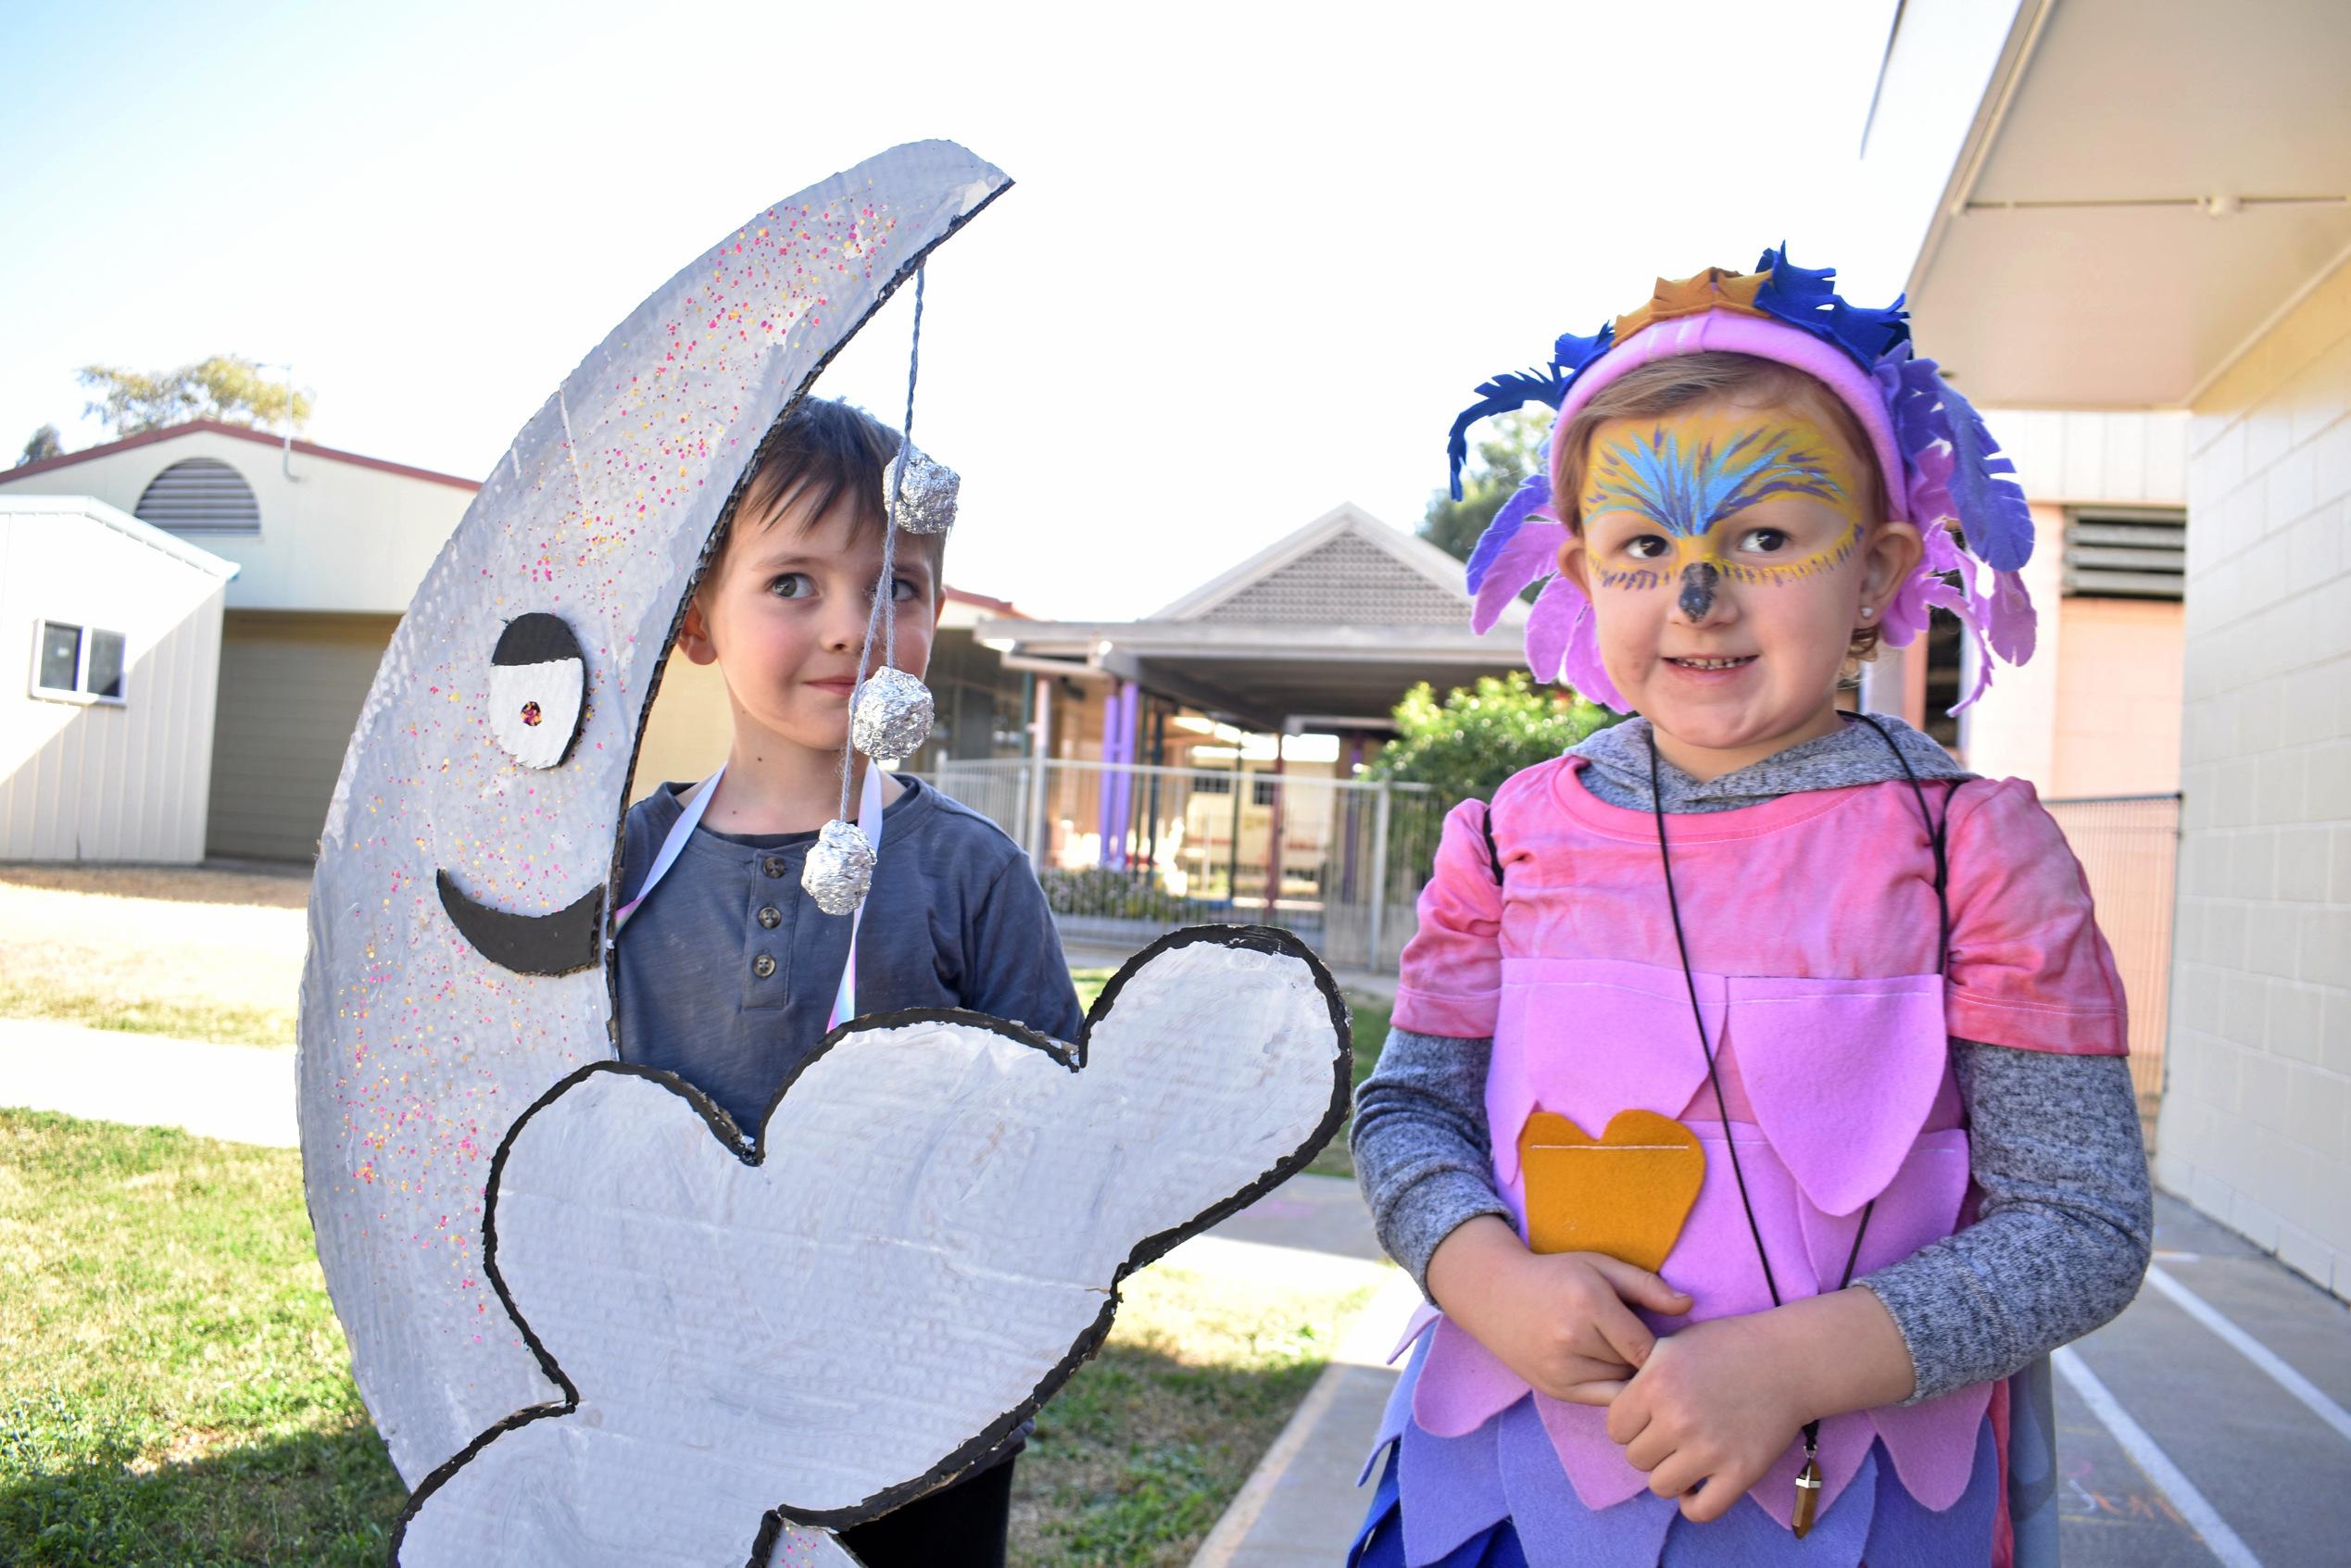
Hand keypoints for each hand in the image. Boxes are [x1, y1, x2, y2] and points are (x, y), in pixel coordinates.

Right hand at [1426, 1216, 1693, 1404]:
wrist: (1494, 1294)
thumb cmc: (1555, 1276)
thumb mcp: (1599, 1266)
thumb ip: (1646, 1285)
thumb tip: (1689, 1305)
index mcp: (1588, 1302)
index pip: (1645, 1345)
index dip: (1662, 1348)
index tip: (1668, 1343)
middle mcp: (1572, 1338)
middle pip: (1633, 1367)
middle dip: (1644, 1360)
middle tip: (1643, 1346)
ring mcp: (1560, 1368)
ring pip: (1620, 1385)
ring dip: (1628, 1375)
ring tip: (1621, 1354)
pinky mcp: (1554, 1389)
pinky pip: (1603, 1401)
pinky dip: (1613, 1389)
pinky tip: (1608, 1369)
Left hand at [1606, 1314, 1808, 1522]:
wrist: (1787, 1360)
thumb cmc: (1727, 1347)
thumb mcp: (1672, 1347)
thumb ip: (1641, 1378)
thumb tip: (1615, 1412)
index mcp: (1656, 1383)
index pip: (1615, 1429)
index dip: (1630, 1424)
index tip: (1649, 1416)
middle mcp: (1678, 1418)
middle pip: (1635, 1458)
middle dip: (1650, 1447)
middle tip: (1673, 1433)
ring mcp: (1710, 1449)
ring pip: (1660, 1486)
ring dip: (1670, 1474)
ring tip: (1686, 1456)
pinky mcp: (1740, 1472)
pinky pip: (1700, 1510)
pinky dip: (1694, 1504)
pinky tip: (1699, 1485)